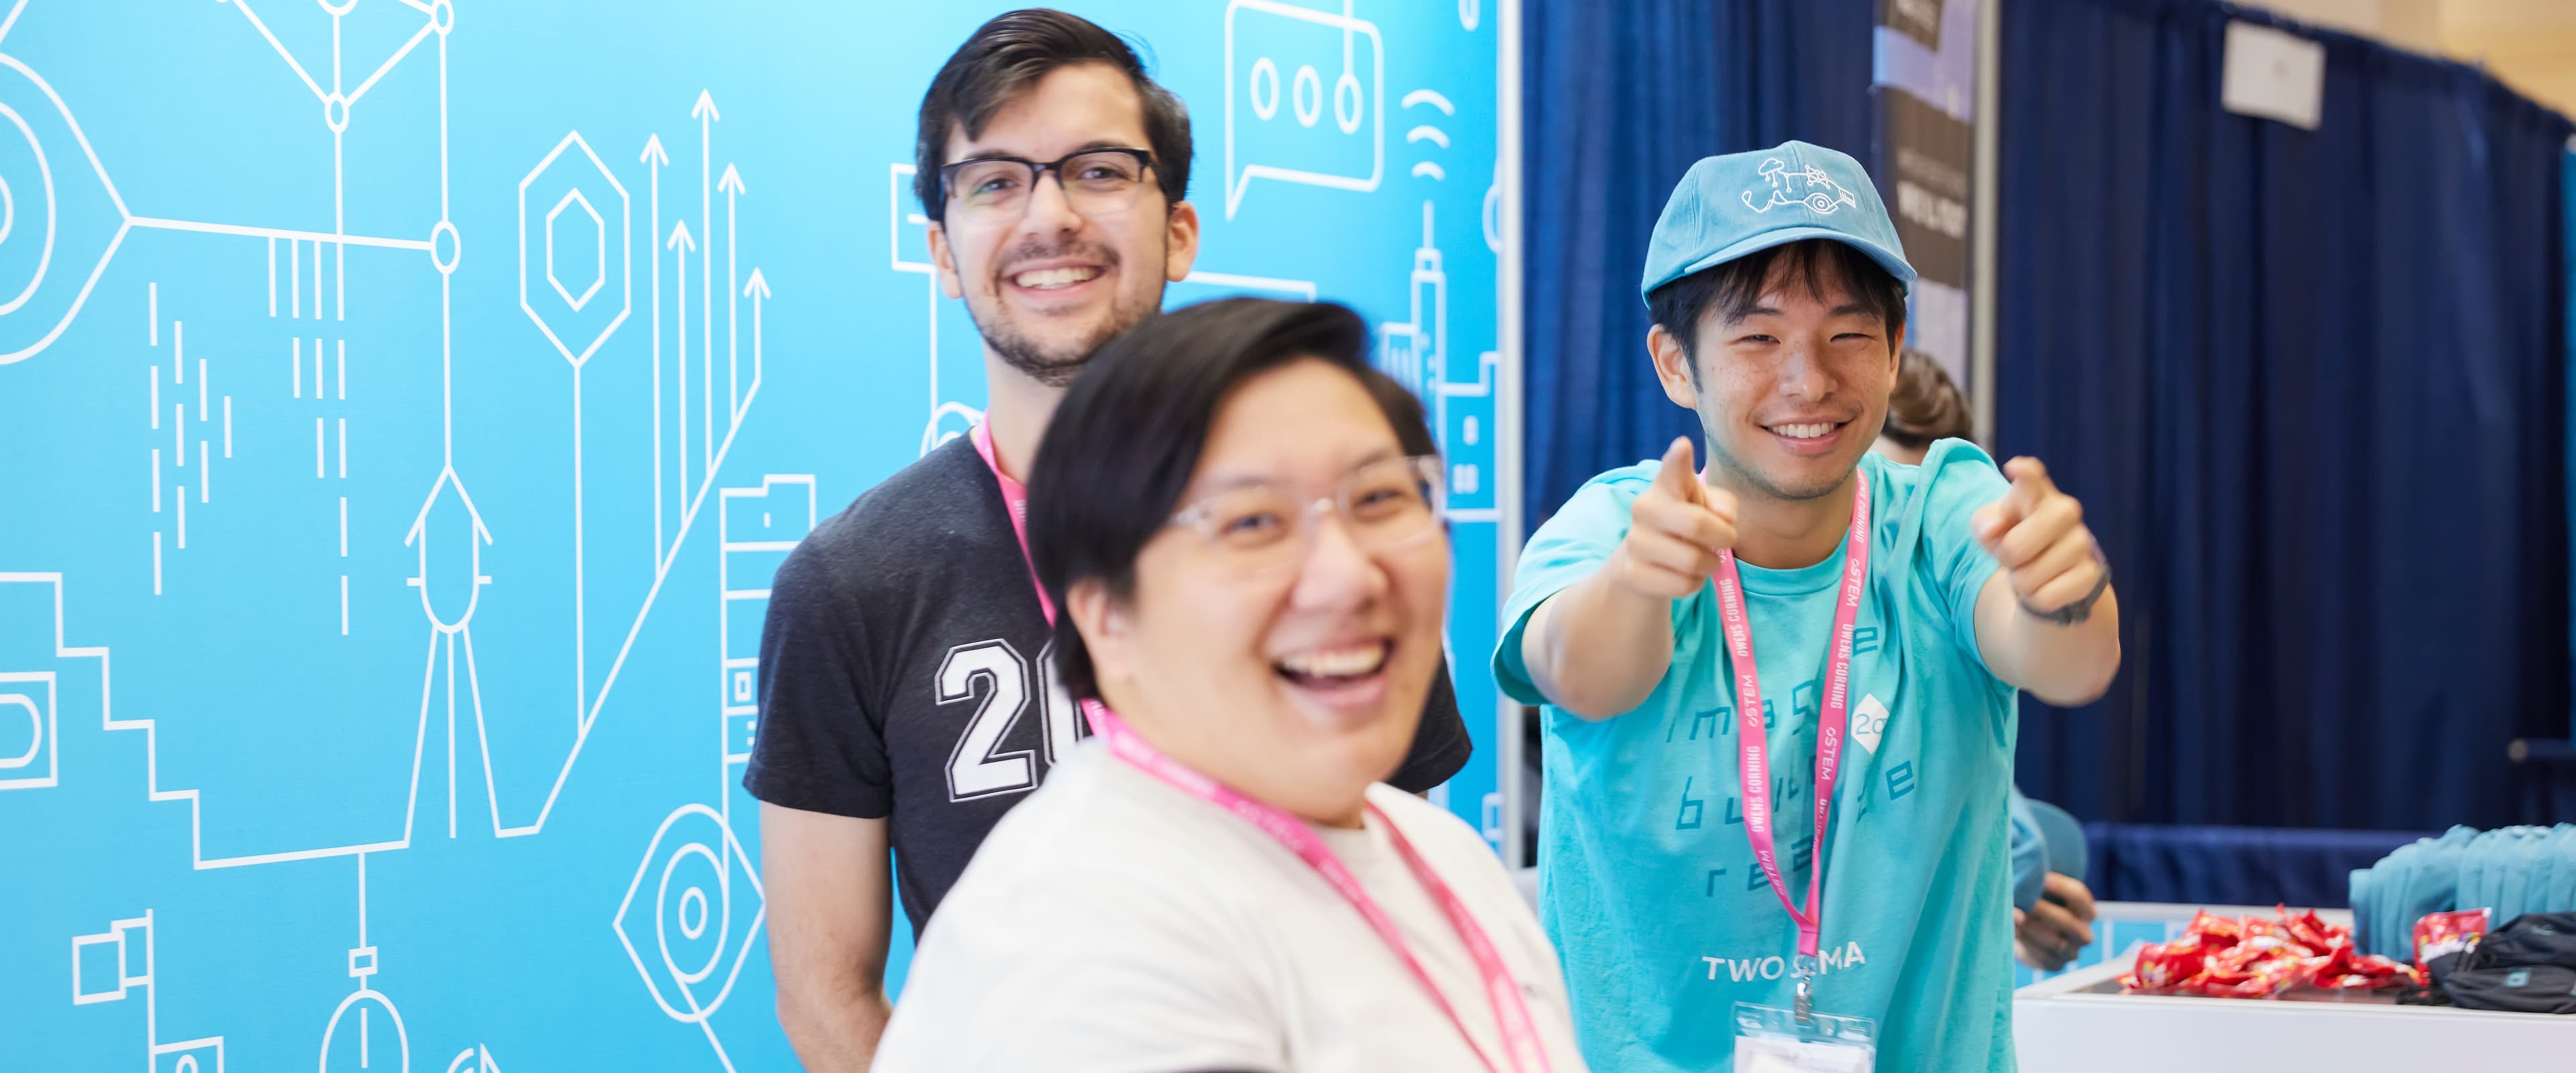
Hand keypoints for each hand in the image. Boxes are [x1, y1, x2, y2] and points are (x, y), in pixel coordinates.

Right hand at [1610, 437, 1737, 599]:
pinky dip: (1696, 583)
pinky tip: (1686, 575)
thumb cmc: (1684, 523)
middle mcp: (1644, 508)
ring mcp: (1635, 541)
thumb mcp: (1706, 506)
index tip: (1683, 445)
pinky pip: (1683, 584)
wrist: (1644, 561)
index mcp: (1666, 485)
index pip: (1672, 470)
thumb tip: (1726, 517)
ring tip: (1704, 559)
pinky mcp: (1632, 573)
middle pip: (1696, 524)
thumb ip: (1722, 503)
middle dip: (1723, 537)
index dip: (1678, 459)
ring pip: (1693, 560)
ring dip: (1710, 564)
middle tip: (1725, 540)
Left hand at [1971, 458, 2101, 616]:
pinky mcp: (2090, 574)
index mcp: (2035, 494)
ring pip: (2027, 578)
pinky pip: (2045, 598)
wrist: (2048, 570)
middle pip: (2014, 548)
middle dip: (2006, 558)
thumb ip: (1985, 522)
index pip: (2032, 479)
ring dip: (2022, 581)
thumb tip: (1991, 529)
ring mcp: (2082, 542)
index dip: (2025, 474)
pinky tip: (2048, 584)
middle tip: (2016, 553)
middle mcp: (2065, 511)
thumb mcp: (1991, 528)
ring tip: (2033, 567)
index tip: (2016, 467)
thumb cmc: (2015, 538)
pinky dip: (2037, 598)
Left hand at [2013, 872, 2098, 971]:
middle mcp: (2083, 933)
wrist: (2027, 929)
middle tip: (2023, 902)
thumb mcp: (2039, 887)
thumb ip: (2036, 879)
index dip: (2062, 888)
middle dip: (2044, 911)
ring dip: (2030, 929)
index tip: (2042, 878)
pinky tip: (2011, 931)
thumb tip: (2023, 866)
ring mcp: (2071, 951)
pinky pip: (2043, 958)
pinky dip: (2025, 945)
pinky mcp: (2055, 964)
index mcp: (2085, 910)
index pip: (2080, 898)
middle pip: (2069, 923)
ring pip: (2055, 943)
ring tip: (2011, 916)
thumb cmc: (2034, 900)